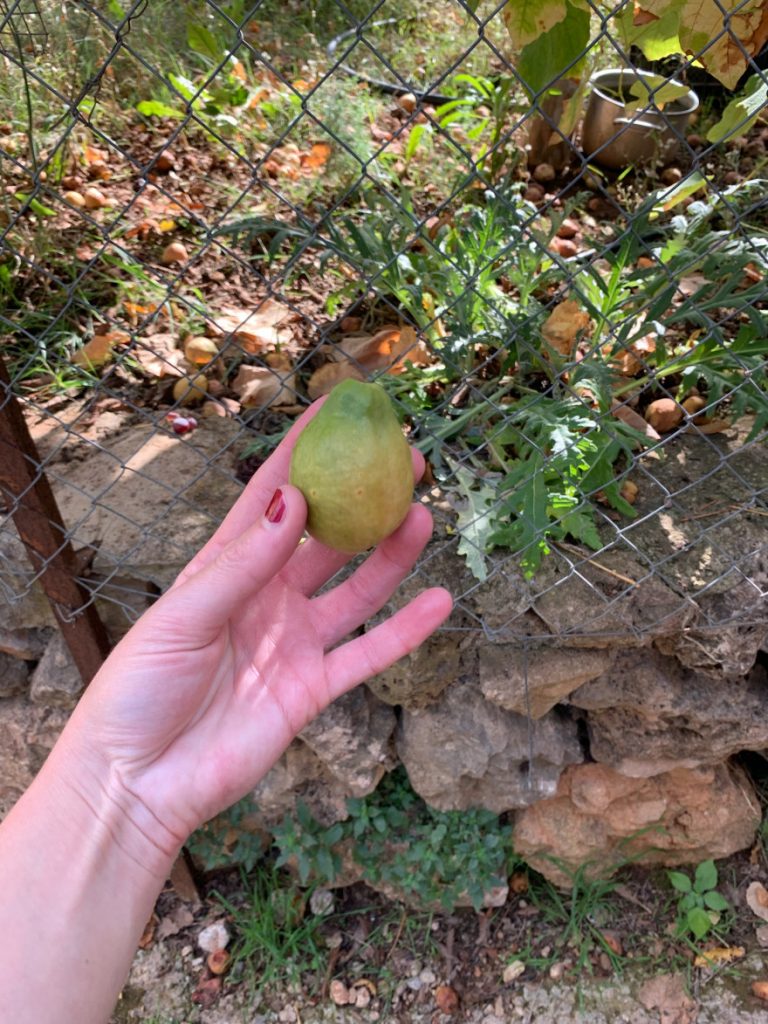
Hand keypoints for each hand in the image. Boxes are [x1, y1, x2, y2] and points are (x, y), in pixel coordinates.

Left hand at [62, 403, 451, 854]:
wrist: (139, 781)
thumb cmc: (139, 689)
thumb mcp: (183, 615)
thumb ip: (242, 563)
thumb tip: (294, 499)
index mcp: (227, 567)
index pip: (273, 495)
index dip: (305, 450)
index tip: (339, 408)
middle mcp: (266, 596)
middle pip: (327, 536)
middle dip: (365, 498)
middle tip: (407, 462)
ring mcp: (294, 641)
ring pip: (355, 589)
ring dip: (390, 556)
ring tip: (425, 518)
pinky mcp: (314, 688)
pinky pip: (368, 654)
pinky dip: (405, 631)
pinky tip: (440, 601)